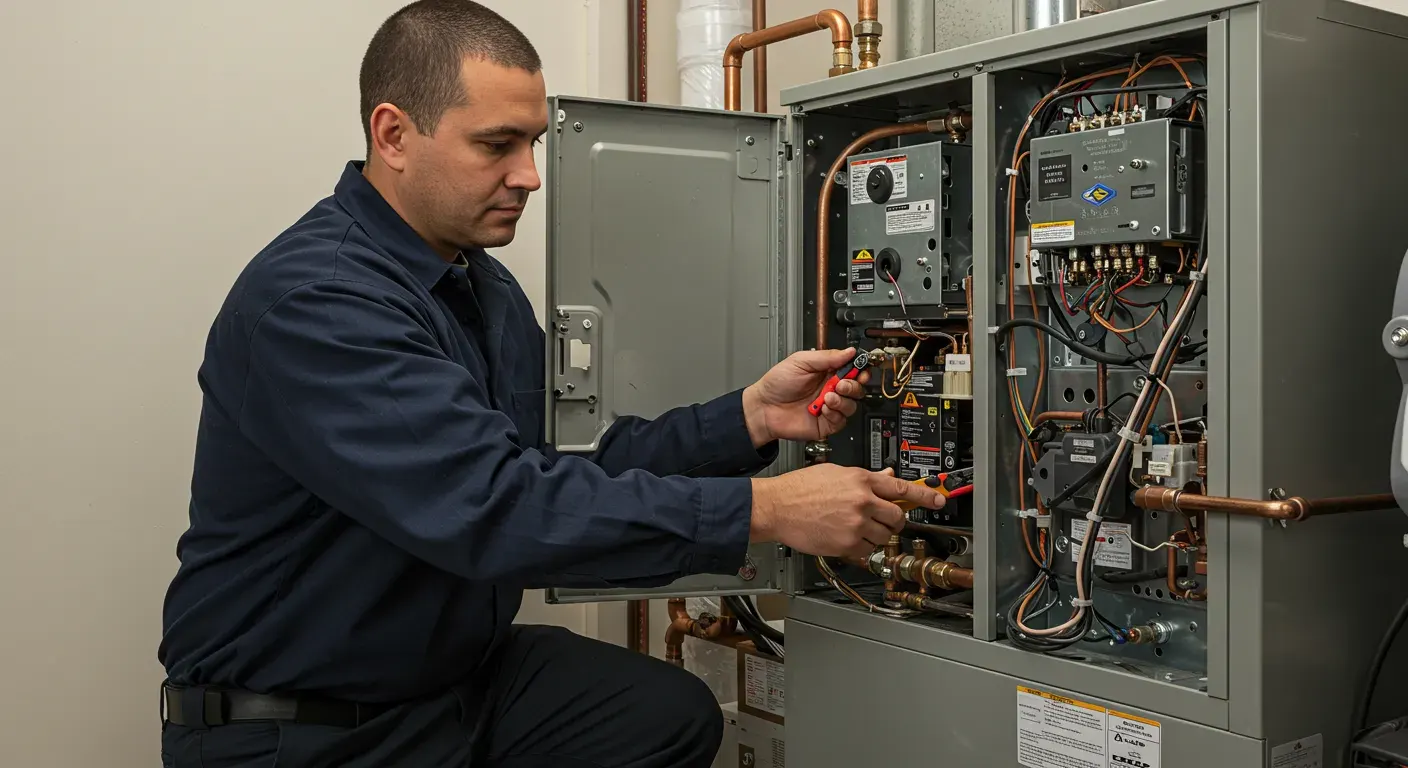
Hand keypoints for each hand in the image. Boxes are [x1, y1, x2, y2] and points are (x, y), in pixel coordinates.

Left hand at [742, 348, 869, 445]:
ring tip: (827, 397)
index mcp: (826, 372)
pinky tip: (822, 409)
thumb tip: (849, 351)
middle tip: (841, 384)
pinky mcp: (826, 423)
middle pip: (856, 388)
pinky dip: (835, 414)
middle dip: (853, 385)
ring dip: (842, 400)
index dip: (860, 369)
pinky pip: (841, 420)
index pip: (852, 369)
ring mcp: (829, 407)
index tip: (861, 369)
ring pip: (851, 405)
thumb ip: (827, 356)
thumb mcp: (801, 361)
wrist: (764, 408)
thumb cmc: (777, 384)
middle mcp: (830, 389)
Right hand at [748, 466, 945, 561]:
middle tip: (882, 520)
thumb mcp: (834, 473)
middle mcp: (862, 501)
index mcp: (861, 479)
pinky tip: (844, 536)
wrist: (776, 507)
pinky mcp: (847, 543)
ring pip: (884, 536)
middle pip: (897, 517)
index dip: (924, 495)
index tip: (939, 500)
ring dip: (875, 534)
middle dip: (894, 520)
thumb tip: (886, 477)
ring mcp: (856, 524)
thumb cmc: (799, 489)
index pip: (901, 488)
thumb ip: (863, 477)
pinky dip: (861, 547)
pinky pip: (867, 550)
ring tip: (853, 526)